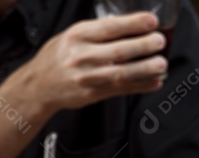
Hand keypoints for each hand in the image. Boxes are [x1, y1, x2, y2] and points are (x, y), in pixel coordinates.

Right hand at [4, 12, 166, 118]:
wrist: (37, 87)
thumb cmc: (55, 59)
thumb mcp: (69, 36)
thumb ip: (95, 31)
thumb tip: (124, 23)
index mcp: (77, 36)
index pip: (110, 28)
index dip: (133, 24)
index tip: (151, 22)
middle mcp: (81, 57)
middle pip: (118, 51)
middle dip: (143, 46)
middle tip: (159, 41)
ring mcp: (87, 78)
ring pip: (121, 73)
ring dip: (144, 69)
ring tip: (160, 63)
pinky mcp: (91, 95)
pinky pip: (120, 90)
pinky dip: (139, 86)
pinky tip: (153, 82)